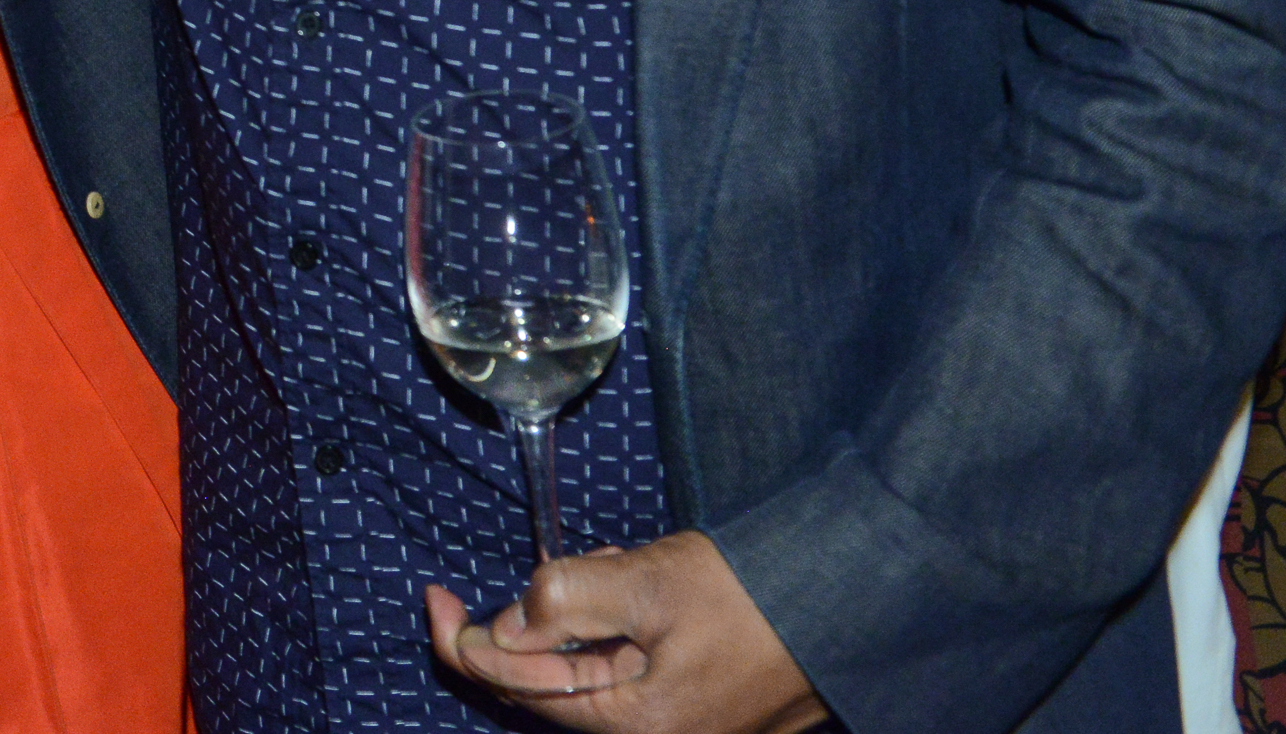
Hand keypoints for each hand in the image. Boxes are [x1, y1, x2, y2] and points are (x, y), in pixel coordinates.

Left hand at [425, 533, 827, 732]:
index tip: (431, 597)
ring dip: (572, 621)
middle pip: (548, 688)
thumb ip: (565, 599)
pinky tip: (627, 585)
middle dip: (523, 626)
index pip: (517, 686)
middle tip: (519, 578)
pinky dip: (610, 630)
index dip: (461, 641)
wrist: (854, 597)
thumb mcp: (647, 581)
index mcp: (634, 723)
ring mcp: (680, 726)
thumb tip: (506, 624)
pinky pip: (627, 673)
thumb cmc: (757, 593)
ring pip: (587, 676)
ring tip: (606, 568)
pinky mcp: (699, 705)